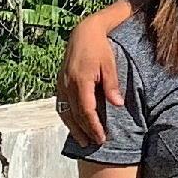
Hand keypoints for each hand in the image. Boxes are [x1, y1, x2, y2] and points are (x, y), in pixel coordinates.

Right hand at [57, 17, 124, 149]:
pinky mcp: (59, 84)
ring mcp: (61, 85)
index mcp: (81, 81)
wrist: (83, 34)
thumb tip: (118, 105)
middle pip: (75, 115)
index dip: (94, 126)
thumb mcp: (110, 64)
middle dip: (85, 131)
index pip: (86, 111)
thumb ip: (112, 85)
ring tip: (83, 140)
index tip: (102, 137)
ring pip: (65, 113)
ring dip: (74, 128)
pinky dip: (67, 118)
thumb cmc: (100, 48)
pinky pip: (61, 106)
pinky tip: (73, 125)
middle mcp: (67, 86)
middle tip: (95, 143)